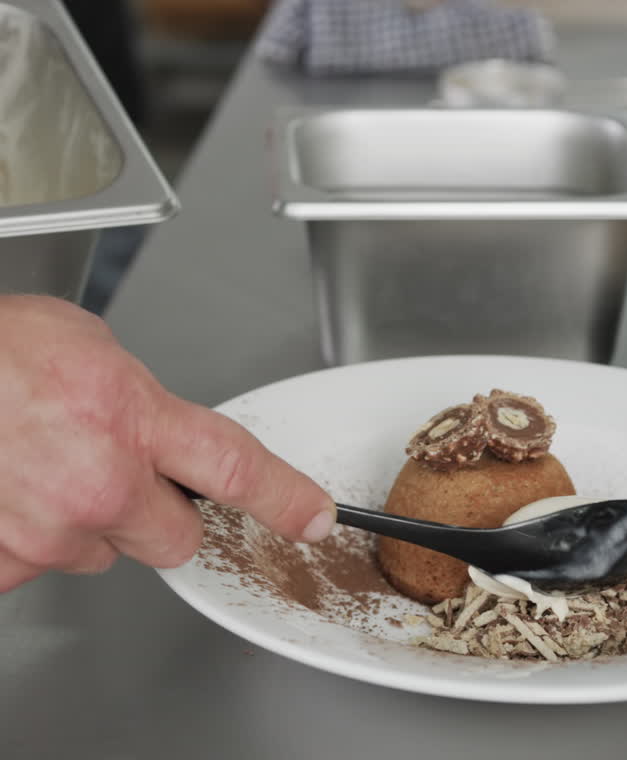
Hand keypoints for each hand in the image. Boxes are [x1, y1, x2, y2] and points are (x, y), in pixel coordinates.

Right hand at [0, 295, 335, 592]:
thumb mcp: (89, 346)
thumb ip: (137, 398)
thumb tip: (156, 428)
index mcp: (130, 415)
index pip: (234, 468)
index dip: (284, 498)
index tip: (312, 516)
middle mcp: (98, 482)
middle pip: (175, 537)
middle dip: (161, 513)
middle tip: (118, 472)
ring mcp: (49, 531)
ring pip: (102, 551)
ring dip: (86, 519)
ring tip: (40, 463)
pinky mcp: (7, 563)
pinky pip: (42, 563)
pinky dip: (33, 534)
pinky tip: (12, 486)